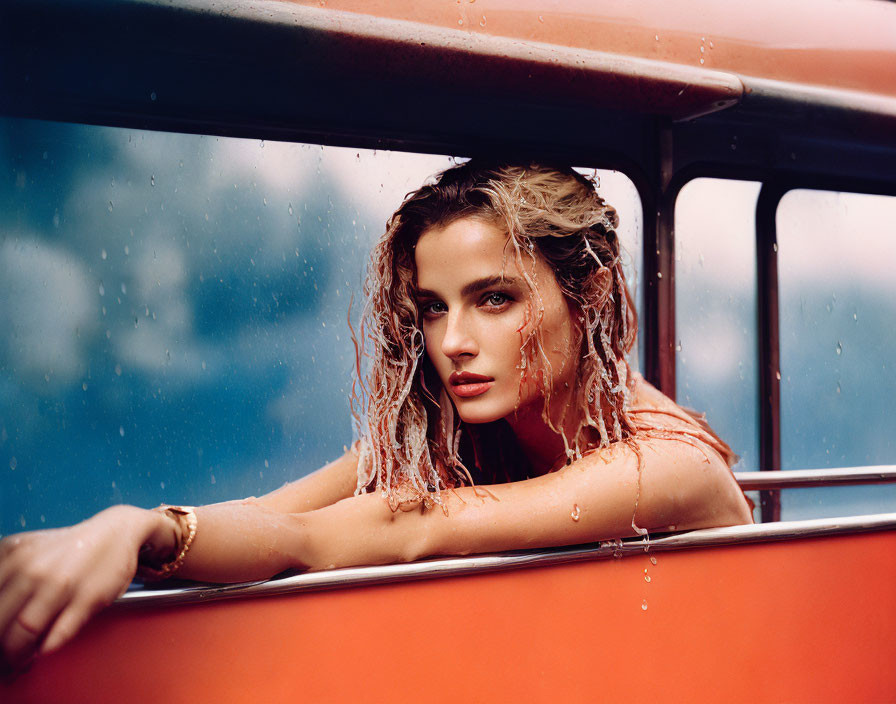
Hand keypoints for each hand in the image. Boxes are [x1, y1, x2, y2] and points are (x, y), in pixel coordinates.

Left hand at [0, 506, 153, 668]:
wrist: (117, 531)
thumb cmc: (71, 547)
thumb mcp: (27, 551)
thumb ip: (4, 577)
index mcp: (12, 554)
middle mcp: (33, 567)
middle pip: (0, 620)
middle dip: (2, 645)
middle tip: (5, 657)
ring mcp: (60, 583)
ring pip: (24, 631)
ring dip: (18, 654)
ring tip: (19, 660)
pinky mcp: (87, 598)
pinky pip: (58, 635)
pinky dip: (47, 648)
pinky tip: (44, 647)